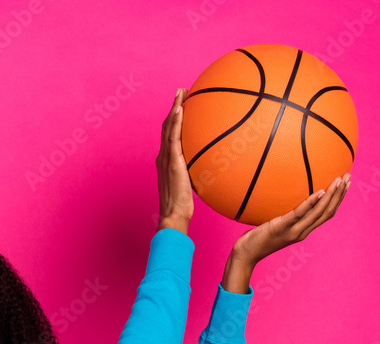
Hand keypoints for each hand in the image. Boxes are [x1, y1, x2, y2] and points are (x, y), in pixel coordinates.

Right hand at [156, 88, 192, 232]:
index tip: (184, 104)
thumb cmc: (183, 206)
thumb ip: (199, 174)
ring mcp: (166, 158)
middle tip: (182, 91)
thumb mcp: (193, 186)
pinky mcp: (171, 162)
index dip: (176, 118)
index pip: (171, 134)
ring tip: (181, 92)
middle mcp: (164, 156)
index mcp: (168, 161)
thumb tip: (215, 168)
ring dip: (174, 108)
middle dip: (175, 106)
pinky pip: (172, 138)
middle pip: (167, 126)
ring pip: (168, 127)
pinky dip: (175, 122)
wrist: (174, 216)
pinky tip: (181, 109)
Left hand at [231, 173, 350, 265]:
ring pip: (319, 213)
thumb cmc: (256, 239)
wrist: (246, 255)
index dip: (338, 200)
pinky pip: (300, 213)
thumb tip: (283, 196)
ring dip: (332, 196)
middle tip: (348, 177)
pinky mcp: (282, 227)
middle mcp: (302, 232)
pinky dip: (312, 202)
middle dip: (340, 195)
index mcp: (303, 231)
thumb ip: (283, 215)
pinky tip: (320, 191)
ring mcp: (293, 231)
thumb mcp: (273, 224)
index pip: (326, 215)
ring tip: (340, 180)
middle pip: (327, 212)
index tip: (345, 185)